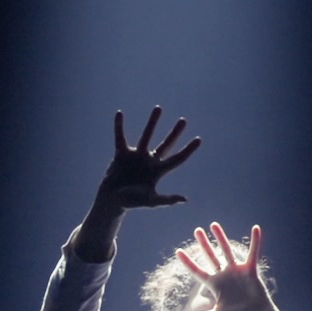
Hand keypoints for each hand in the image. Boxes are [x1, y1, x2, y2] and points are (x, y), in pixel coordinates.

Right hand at [76, 104, 200, 257]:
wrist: (112, 200)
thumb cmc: (132, 202)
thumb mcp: (151, 201)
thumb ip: (167, 199)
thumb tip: (185, 199)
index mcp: (158, 171)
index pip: (177, 159)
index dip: (188, 150)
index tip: (199, 139)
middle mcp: (150, 161)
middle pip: (166, 144)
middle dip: (175, 133)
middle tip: (183, 121)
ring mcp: (136, 155)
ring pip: (147, 136)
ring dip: (152, 122)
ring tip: (159, 108)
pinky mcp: (121, 153)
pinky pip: (120, 137)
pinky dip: (119, 126)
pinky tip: (119, 114)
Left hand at [173, 222, 285, 310]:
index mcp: (214, 284)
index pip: (198, 271)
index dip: (188, 262)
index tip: (178, 252)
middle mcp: (223, 274)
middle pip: (211, 256)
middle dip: (204, 244)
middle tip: (197, 231)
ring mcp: (236, 270)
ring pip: (227, 250)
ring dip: (220, 238)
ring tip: (213, 225)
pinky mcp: (250, 269)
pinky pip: (253, 252)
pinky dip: (255, 241)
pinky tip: (256, 228)